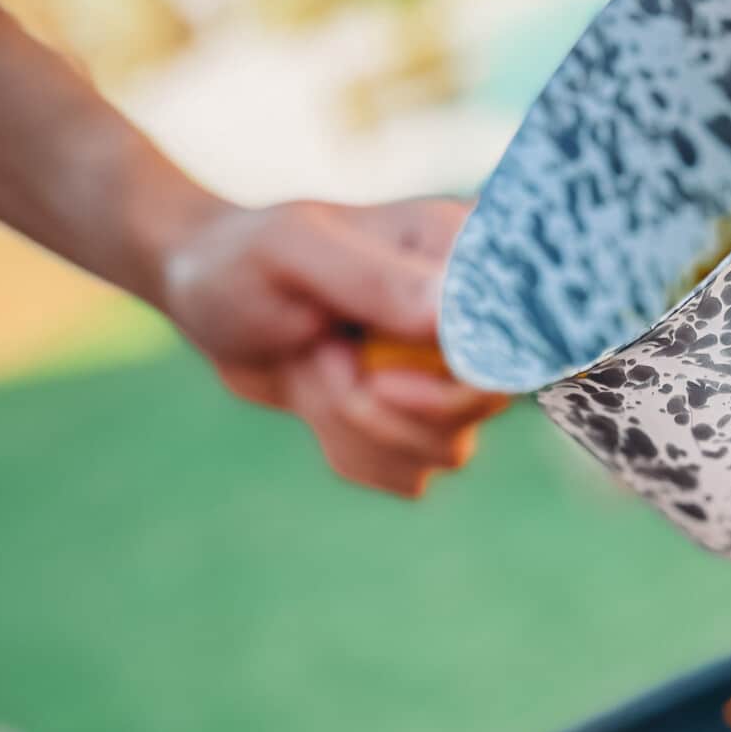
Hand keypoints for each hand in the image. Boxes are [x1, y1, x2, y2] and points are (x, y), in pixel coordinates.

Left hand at [161, 197, 510, 497]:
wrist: (206, 301)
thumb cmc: (245, 257)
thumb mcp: (298, 254)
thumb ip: (380, 283)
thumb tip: (461, 313)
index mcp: (464, 255)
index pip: (524, 329)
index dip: (469, 368)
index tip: (388, 369)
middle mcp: (472, 320)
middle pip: (486, 402)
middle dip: (389, 401)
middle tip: (326, 356)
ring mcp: (448, 380)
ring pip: (446, 451)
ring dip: (357, 426)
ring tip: (313, 365)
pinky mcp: (417, 430)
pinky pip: (408, 477)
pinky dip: (351, 453)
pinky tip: (319, 399)